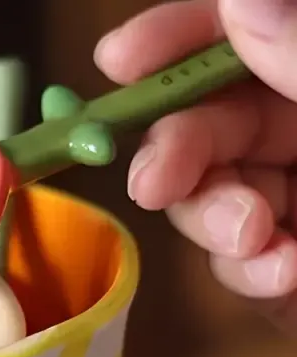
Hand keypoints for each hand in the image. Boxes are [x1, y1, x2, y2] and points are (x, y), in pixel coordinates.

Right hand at [95, 0, 296, 330]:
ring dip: (213, 221)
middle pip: (203, 124)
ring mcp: (287, 203)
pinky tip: (285, 277)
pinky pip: (234, 265)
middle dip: (173, 152)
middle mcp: (296, 134)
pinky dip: (246, 274)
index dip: (175, 41)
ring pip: (204, 200)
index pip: (234, 38)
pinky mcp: (281, 268)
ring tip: (254, 242)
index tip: (119, 61)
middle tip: (154, 184)